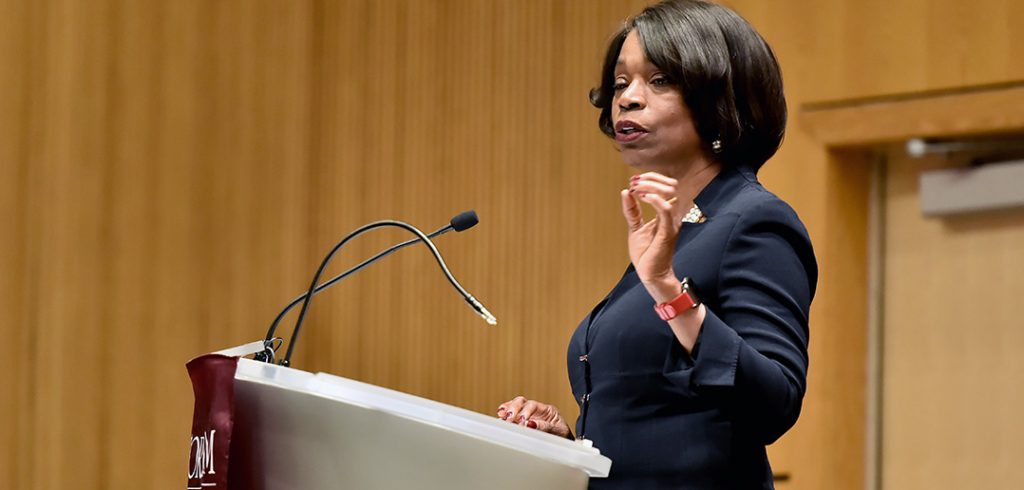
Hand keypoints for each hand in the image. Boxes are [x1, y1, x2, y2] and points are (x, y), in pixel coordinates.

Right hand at [496, 396, 572, 438]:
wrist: (565, 445)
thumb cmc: (563, 437)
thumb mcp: (558, 432)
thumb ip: (545, 427)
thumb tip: (530, 424)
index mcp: (547, 410)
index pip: (533, 405)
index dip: (525, 412)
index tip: (522, 422)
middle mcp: (537, 410)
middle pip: (522, 402)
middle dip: (513, 408)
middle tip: (509, 418)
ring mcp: (529, 415)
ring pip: (515, 406)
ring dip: (507, 410)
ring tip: (502, 416)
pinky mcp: (522, 423)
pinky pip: (511, 416)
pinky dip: (505, 417)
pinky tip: (500, 420)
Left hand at [621, 172, 683, 301]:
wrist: (651, 275)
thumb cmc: (646, 254)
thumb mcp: (635, 227)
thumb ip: (632, 210)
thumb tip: (626, 191)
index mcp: (666, 213)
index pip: (667, 186)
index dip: (652, 178)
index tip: (634, 181)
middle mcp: (672, 216)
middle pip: (672, 184)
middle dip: (652, 178)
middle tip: (634, 182)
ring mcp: (672, 222)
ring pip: (670, 192)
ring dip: (651, 186)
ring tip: (637, 189)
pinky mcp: (668, 231)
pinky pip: (665, 209)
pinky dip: (654, 199)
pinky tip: (642, 198)